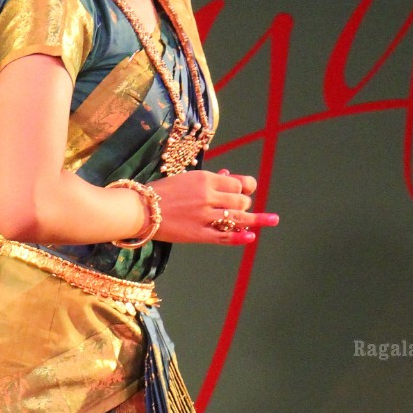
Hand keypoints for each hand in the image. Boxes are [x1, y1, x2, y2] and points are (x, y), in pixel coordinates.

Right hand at [154, 170, 277, 245]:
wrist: (140, 209)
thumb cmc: (162, 192)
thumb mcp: (187, 179)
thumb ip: (210, 179)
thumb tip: (230, 175)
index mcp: (204, 179)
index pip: (237, 183)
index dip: (243, 187)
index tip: (243, 191)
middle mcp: (207, 196)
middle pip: (240, 199)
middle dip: (243, 203)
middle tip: (237, 208)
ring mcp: (204, 216)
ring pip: (237, 216)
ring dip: (254, 218)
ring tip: (273, 219)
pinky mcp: (198, 234)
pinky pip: (224, 236)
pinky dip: (240, 237)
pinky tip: (252, 237)